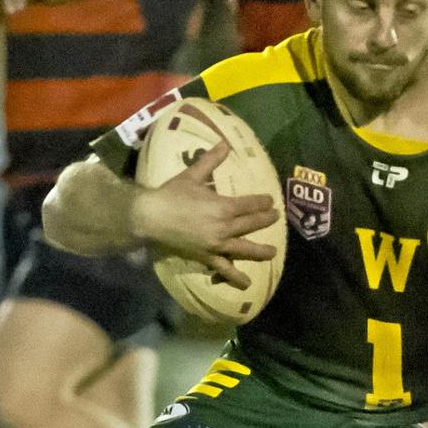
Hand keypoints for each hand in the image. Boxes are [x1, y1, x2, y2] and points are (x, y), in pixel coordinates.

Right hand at [130, 139, 279, 281]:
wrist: (151, 217)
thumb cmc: (171, 194)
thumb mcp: (192, 175)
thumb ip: (211, 160)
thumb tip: (224, 143)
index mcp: (223, 206)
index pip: (250, 204)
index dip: (262, 202)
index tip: (270, 200)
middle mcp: (224, 227)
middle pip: (251, 224)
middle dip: (266, 220)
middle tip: (276, 217)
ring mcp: (216, 244)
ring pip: (244, 248)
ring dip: (260, 250)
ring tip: (273, 252)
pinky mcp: (206, 257)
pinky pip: (224, 268)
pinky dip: (235, 277)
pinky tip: (246, 284)